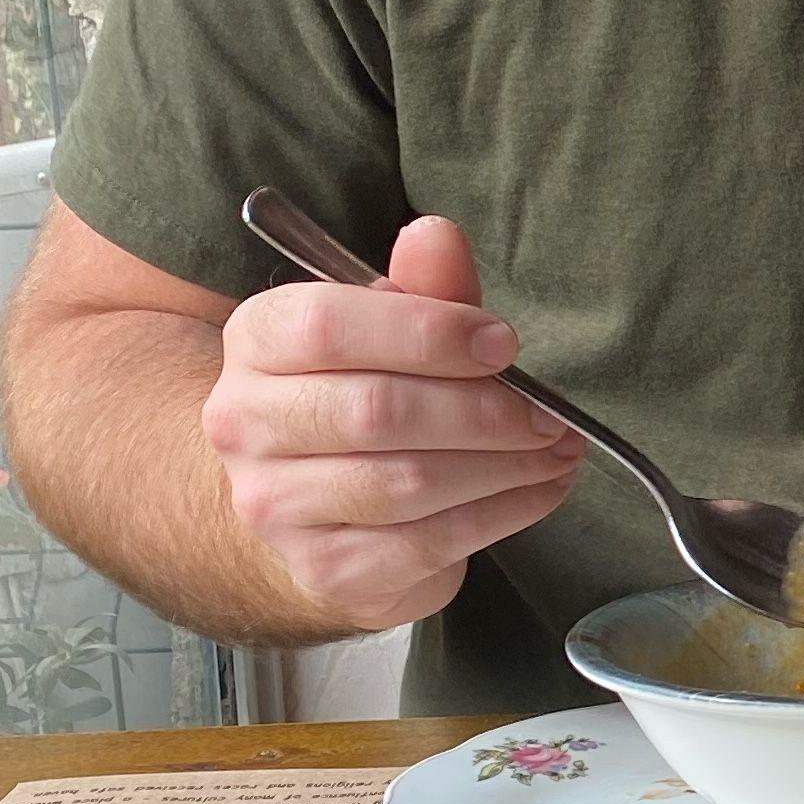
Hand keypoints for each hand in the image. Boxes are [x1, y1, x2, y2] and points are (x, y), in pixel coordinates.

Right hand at [200, 214, 585, 628]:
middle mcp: (246, 423)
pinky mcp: (325, 568)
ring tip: (558, 449)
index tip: (504, 345)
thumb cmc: (367, 397)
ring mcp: (276, 505)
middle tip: (550, 414)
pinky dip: (503, 513)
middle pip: (375, 411)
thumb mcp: (394, 329)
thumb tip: (437, 235)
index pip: (326, 327)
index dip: (428, 333)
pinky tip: (540, 489)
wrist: (321, 510)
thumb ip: (422, 287)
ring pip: (406, 483)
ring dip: (504, 466)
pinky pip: (429, 542)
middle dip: (483, 411)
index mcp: (257, 341)